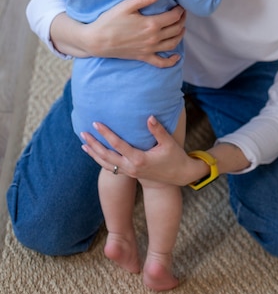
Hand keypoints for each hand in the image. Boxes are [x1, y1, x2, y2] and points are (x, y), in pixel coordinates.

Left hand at [81, 117, 196, 185]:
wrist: (178, 176)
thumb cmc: (175, 157)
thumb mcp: (168, 143)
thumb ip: (157, 130)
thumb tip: (149, 117)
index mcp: (139, 159)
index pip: (117, 145)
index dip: (106, 133)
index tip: (96, 123)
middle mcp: (131, 167)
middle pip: (107, 156)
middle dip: (94, 144)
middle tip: (83, 133)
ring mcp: (130, 172)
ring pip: (106, 164)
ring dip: (94, 154)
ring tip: (83, 143)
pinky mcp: (130, 173)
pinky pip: (111, 168)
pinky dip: (101, 161)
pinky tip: (94, 154)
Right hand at [85, 0, 185, 65]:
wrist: (97, 40)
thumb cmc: (110, 21)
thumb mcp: (127, 6)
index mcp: (151, 24)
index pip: (173, 16)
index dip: (180, 10)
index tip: (180, 5)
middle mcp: (153, 38)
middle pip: (176, 29)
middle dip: (182, 20)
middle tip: (182, 14)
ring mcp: (149, 49)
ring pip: (172, 44)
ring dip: (180, 35)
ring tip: (181, 28)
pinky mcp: (143, 57)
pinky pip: (161, 62)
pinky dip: (171, 61)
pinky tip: (176, 56)